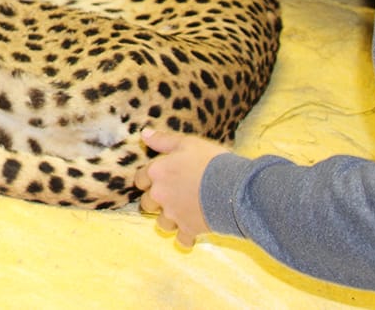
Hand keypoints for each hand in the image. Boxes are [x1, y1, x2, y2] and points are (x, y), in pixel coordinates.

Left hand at [134, 128, 228, 246]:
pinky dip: (186, 237)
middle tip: (172, 196)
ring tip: (183, 212)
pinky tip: (193, 230)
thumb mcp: (187, 143)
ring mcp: (173, 214)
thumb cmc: (211, 161)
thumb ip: (163, 140)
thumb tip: (143, 134)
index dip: (148, 179)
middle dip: (156, 201)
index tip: (159, 178)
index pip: (140, 179)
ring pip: (162, 223)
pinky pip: (181, 240)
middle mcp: (160, 195)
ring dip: (169, 219)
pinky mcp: (189, 229)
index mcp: (157, 172)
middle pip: (147, 203)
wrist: (234, 188)